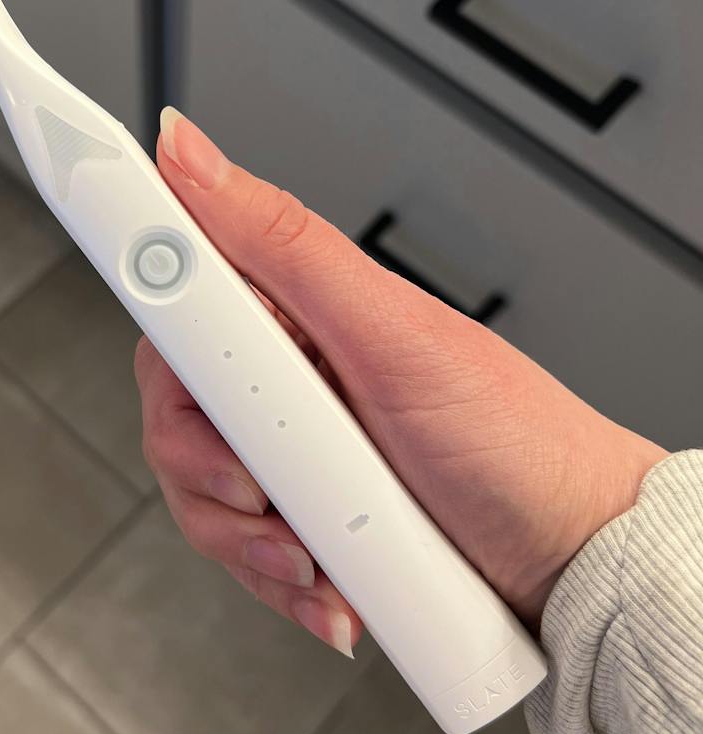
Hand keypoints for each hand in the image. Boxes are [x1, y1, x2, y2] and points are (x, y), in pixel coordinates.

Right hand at [134, 107, 666, 656]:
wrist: (573, 560)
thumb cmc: (514, 439)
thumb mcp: (391, 330)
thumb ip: (281, 243)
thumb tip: (187, 148)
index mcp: (299, 312)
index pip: (181, 300)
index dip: (161, 329)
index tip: (181, 370)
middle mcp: (288, 378)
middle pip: (175, 410)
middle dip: (205, 466)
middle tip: (263, 485)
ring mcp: (295, 456)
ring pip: (198, 493)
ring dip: (246, 540)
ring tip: (314, 554)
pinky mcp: (304, 522)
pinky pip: (243, 553)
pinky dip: (277, 579)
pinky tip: (328, 585)